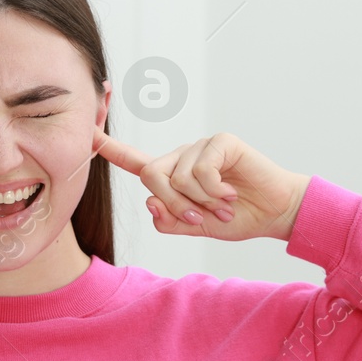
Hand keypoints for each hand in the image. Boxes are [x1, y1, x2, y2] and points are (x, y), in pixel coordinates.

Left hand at [93, 126, 310, 241]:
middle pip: (151, 176)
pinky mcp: (220, 142)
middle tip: (199, 219)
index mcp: (171, 176)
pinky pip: (200, 170)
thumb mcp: (195, 228)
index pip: (134, 161)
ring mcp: (200, 147)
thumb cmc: (236, 218)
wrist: (274, 214)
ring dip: (201, 202)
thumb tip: (150, 202)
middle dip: (173, 205)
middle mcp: (181, 158)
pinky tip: (231, 192)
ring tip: (222, 205)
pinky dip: (215, 190)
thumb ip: (168, 220)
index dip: (109, 149)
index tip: (87, 132)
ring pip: (177, 178)